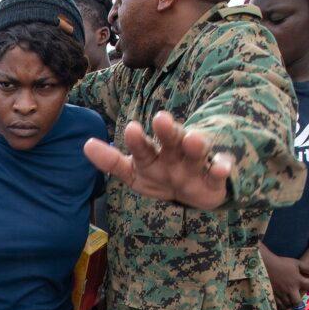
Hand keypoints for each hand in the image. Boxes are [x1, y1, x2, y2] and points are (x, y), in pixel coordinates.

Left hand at [84, 111, 233, 209]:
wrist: (196, 191)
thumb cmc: (162, 176)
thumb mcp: (135, 172)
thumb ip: (112, 161)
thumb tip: (86, 145)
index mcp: (153, 154)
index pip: (143, 147)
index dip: (137, 140)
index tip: (131, 128)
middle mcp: (175, 154)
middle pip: (170, 140)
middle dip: (167, 131)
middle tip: (161, 119)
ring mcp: (196, 164)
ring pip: (196, 152)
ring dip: (195, 144)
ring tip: (193, 138)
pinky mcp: (215, 178)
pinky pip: (220, 172)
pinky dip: (222, 169)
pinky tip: (222, 168)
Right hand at [263, 254, 308, 309]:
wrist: (264, 264)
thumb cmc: (281, 263)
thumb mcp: (297, 263)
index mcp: (298, 281)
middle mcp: (290, 289)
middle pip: (298, 302)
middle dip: (300, 303)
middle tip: (299, 301)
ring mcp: (281, 294)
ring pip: (287, 305)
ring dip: (290, 305)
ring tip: (289, 303)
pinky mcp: (272, 295)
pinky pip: (278, 305)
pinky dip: (281, 306)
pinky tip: (281, 305)